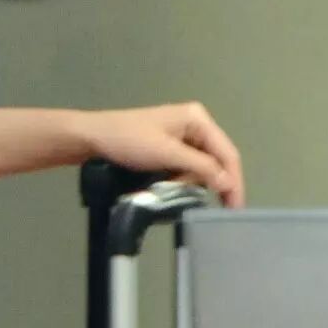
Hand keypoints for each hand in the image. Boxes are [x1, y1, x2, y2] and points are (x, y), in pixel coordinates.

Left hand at [86, 101, 243, 206]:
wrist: (92, 138)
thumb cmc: (128, 141)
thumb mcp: (167, 154)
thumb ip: (200, 167)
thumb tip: (228, 183)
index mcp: (197, 119)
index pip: (227, 153)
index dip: (233, 182)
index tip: (235, 208)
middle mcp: (194, 125)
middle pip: (216, 160)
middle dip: (208, 182)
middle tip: (203, 203)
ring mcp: (181, 136)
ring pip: (200, 167)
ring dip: (190, 182)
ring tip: (173, 189)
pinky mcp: (169, 148)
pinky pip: (185, 168)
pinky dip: (180, 180)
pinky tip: (170, 186)